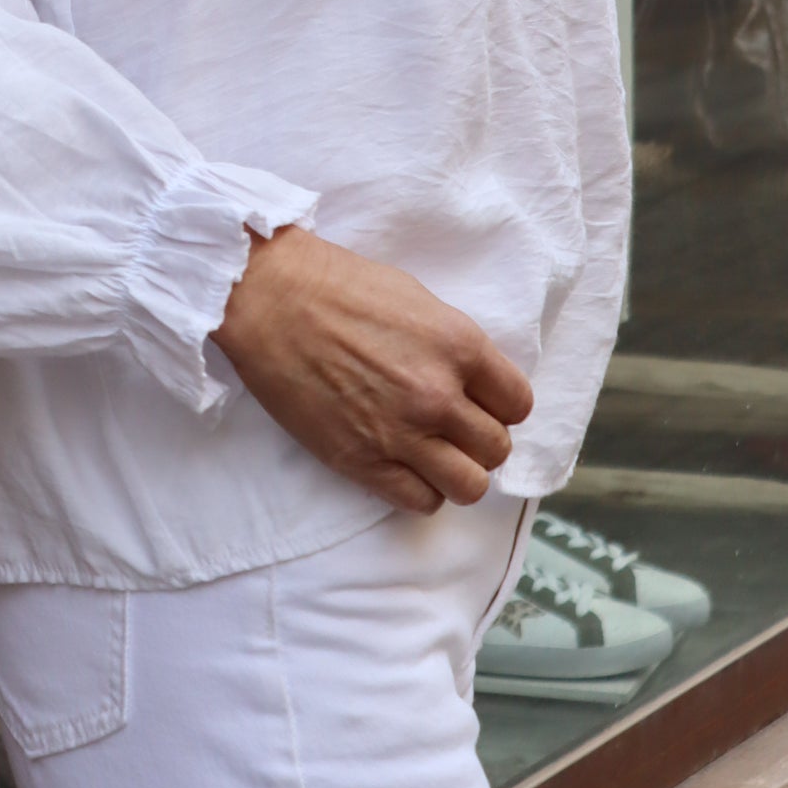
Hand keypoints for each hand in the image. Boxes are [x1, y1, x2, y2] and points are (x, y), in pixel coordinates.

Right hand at [213, 225, 533, 511]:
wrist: (269, 297)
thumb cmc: (337, 285)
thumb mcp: (416, 299)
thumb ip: (452, 345)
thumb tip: (472, 381)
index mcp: (459, 345)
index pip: (517, 403)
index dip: (501, 406)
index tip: (482, 404)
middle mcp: (438, 394)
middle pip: (497, 449)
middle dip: (480, 441)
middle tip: (454, 429)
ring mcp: (400, 432)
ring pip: (469, 486)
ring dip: (457, 474)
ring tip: (433, 456)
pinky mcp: (361, 461)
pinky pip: (420, 501)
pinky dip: (420, 491)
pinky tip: (403, 467)